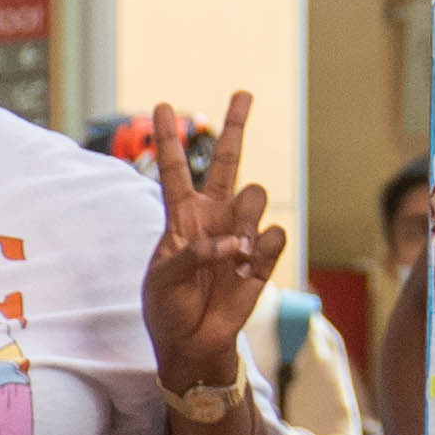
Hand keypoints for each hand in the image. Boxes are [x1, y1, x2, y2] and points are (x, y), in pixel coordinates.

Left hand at [138, 93, 285, 397]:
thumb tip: (233, 243)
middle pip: (229, 161)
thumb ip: (191, 253)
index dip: (168, 139)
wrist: (192, 342)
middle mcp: (214, 216)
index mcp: (182, 216)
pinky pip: (272, 235)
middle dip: (236, 126)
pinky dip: (258, 251)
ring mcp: (241, 232)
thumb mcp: (162, 279)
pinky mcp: (263, 256)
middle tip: (243, 92)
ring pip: (255, 195)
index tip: (162, 106)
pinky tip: (246, 267)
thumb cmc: (168, 307)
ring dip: (245, 217)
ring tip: (235, 249)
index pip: (176, 169)